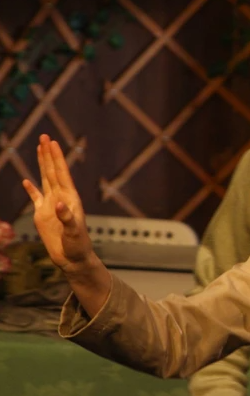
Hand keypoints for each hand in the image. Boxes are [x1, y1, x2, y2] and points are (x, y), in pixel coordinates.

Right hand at [22, 135, 92, 273]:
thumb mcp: (74, 232)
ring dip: (41, 164)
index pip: (62, 174)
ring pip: (45, 179)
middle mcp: (61, 198)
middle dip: (48, 154)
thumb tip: (57, 204)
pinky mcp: (43, 215)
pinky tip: (26, 180)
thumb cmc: (78, 246)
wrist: (73, 259)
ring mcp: (51, 205)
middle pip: (53, 171)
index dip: (56, 158)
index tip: (52, 143)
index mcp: (70, 199)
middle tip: (44, 136)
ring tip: (39, 149)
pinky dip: (31, 188)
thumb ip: (67, 218)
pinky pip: (36, 198)